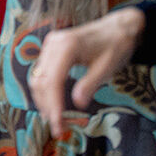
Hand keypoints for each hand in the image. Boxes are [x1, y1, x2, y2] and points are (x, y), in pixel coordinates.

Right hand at [28, 8, 144, 135]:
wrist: (117, 28)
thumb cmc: (115, 46)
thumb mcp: (107, 67)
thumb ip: (91, 84)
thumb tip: (78, 104)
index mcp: (67, 46)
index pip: (53, 81)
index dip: (54, 106)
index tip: (58, 127)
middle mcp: (54, 43)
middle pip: (41, 81)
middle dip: (47, 107)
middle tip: (59, 128)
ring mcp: (51, 44)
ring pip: (38, 77)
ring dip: (44, 100)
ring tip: (56, 119)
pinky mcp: (52, 48)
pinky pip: (42, 72)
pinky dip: (46, 90)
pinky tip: (54, 103)